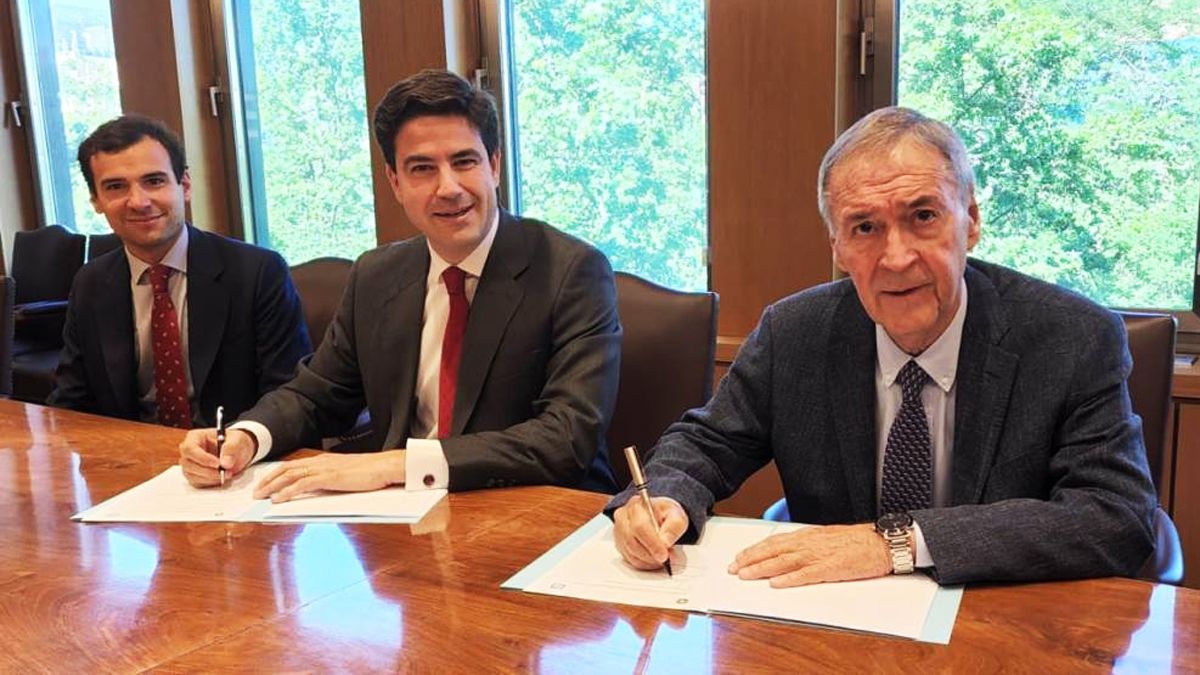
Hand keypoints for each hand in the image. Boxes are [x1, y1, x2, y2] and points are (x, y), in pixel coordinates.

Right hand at [179, 428, 254, 486]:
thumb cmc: (234, 442)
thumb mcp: (237, 439)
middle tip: (226, 472)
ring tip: (228, 474)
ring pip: (192, 475)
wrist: (238, 452)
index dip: (202, 458)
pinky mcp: (195, 475)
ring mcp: (190, 464)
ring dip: (210, 478)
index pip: (190, 448)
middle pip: (188, 464)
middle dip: (208, 471)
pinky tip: (222, 477)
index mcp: (195, 437)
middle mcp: (190, 451)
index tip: (218, 464)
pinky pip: (197, 483)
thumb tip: (225, 463)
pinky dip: (210, 483)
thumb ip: (231, 448)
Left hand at [252, 450, 405, 502]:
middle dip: (268, 480)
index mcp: (324, 460)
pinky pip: (303, 484)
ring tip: (261, 497)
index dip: (277, 474)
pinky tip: (278, 499)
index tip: (265, 483)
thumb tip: (319, 489)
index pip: (294, 465)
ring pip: (290, 476)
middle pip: (286, 469)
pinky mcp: (329, 477)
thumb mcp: (346, 474)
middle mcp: (320, 462)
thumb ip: (331, 479)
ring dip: (272, 486)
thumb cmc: (371, 472)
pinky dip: (288, 491)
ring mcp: (324, 469)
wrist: (385, 466)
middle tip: (256, 492)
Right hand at [612, 496, 688, 569]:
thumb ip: (674, 526)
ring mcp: (619, 531)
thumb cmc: (665, 514)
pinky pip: (630, 559)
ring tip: (662, 559)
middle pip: (632, 541)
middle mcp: (623, 517)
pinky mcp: (620, 544)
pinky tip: (654, 560)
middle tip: (666, 559)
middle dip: (651, 554)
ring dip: (648, 560)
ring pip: (630, 552)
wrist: (658, 516)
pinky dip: (644, 563)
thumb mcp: (677, 515)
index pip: (640, 527)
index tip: (664, 555)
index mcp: (637, 505)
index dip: (652, 543)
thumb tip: (665, 542)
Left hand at [728, 523, 891, 586]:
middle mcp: (809, 543)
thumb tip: (788, 550)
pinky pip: (806, 574)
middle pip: (773, 550)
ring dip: (762, 568)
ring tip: (745, 575)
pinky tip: (776, 583)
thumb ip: (807, 543)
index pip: (774, 542)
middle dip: (750, 559)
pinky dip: (790, 579)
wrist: (881, 542)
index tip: (739, 557)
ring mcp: (819, 555)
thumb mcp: (826, 537)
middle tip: (733, 568)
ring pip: (784, 561)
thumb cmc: (857, 541)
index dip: (754, 550)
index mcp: (808, 536)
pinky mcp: (831, 568)